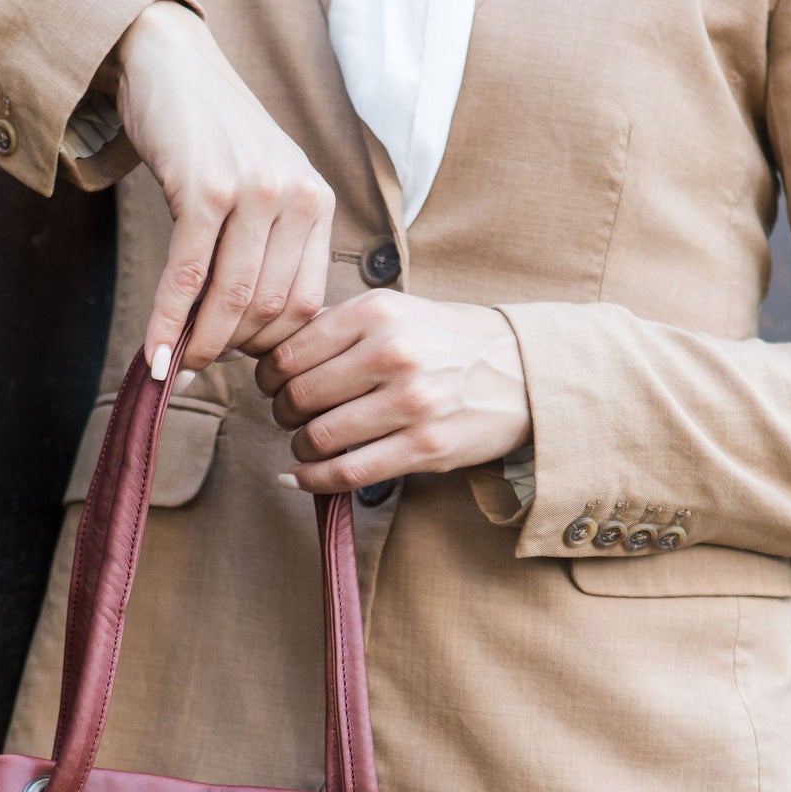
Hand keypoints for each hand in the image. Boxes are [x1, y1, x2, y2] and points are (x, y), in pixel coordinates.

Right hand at [116, 0, 334, 372]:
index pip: (306, 304)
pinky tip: (155, 352)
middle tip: (200, 362)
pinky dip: (168, 321)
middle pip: (271, 308)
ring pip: (233, 298)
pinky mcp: (206, 189)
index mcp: (317, 202)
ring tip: (177, 364)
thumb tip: (250, 329)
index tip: (239, 360)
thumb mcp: (264, 185)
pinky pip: (189, 276)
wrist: (171, 63)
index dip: (271, 345)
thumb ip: (270, 246)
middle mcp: (296, 196)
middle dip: (233, 348)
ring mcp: (254, 192)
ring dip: (201, 344)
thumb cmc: (213, 134)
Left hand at [255, 293, 530, 493]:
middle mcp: (392, 353)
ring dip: (301, 448)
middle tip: (291, 417)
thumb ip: (341, 327)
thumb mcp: (398, 311)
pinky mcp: (425, 445)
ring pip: (319, 437)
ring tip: (308, 444)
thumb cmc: (450, 342)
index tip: (272, 386)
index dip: (268, 377)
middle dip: (284, 413)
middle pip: (299, 396)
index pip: (290, 353)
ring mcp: (410, 402)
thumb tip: (274, 353)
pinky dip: (314, 480)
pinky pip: (349, 472)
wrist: (522, 371)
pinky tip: (302, 477)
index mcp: (378, 313)